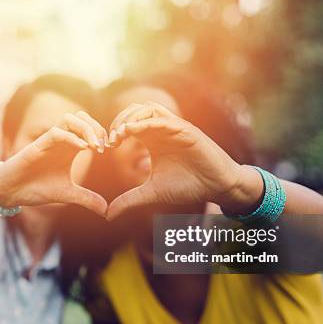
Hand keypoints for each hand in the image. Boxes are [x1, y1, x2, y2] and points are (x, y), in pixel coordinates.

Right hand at [0, 111, 108, 215]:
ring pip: (69, 118)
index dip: (101, 134)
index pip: (89, 127)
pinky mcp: (38, 146)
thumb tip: (106, 211)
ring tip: (94, 146)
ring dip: (85, 129)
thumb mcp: (68, 195)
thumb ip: (87, 199)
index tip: (108, 148)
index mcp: (69, 148)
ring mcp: (49, 141)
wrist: (12, 192)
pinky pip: (56, 132)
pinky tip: (82, 149)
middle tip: (103, 146)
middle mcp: (61, 141)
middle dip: (96, 127)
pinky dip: (71, 137)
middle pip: (81, 117)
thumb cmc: (37, 188)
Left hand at [106, 103, 262, 219]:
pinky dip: (149, 121)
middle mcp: (162, 130)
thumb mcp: (152, 193)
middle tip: (111, 139)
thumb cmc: (188, 186)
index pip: (128, 124)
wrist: (216, 187)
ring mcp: (175, 128)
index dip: (115, 131)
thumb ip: (129, 200)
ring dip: (132, 117)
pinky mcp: (187, 130)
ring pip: (149, 108)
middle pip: (135, 111)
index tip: (106, 146)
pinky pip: (165, 119)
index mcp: (153, 140)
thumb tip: (107, 215)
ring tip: (121, 133)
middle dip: (119, 120)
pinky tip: (135, 131)